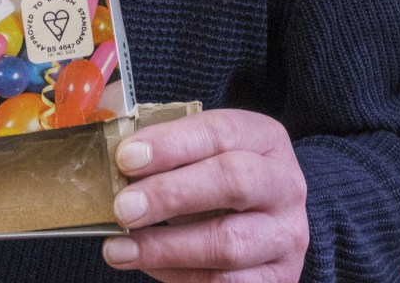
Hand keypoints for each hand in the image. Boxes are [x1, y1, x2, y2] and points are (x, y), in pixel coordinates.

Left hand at [103, 109, 308, 282]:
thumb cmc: (218, 183)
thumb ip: (165, 154)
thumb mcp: (201, 156)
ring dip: (165, 247)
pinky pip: (224, 282)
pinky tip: (146, 264)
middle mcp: (285, 184)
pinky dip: (177, 275)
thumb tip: (113, 163)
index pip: (221, 132)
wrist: (262, 230)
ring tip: (118, 247)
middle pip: (234, 181)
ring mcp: (285, 235)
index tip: (126, 158)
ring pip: (228, 242)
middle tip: (123, 207)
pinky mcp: (277, 278)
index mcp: (265, 139)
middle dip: (171, 194)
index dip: (171, 144)